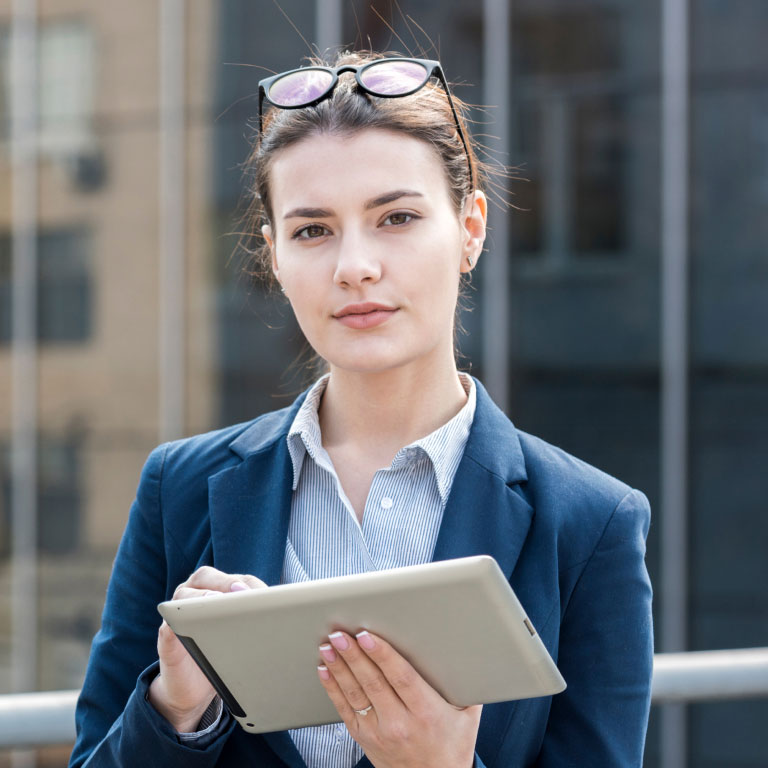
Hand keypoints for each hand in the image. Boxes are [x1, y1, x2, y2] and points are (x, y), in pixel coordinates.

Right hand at [148, 566, 265, 731]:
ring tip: (217, 603)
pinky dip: (179, 621)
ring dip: (203, 597)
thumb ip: (255, 621)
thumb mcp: (241, 635)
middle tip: (243, 595)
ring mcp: (176, 613)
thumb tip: (284, 619)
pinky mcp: (165, 635)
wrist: (195, 689)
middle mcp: (194, 594)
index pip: (236, 580)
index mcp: (215, 589)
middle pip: (208, 577)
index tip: (269, 596)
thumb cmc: (222, 654)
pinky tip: (192, 626)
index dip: (251, 586)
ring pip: (185, 595)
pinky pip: (169, 623)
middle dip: (228, 584)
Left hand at [317, 630, 481, 767]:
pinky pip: (344, 710)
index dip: (382, 654)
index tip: (368, 636)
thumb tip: (467, 653)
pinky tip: (326, 670)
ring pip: (355, 694)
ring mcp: (378, 732)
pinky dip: (333, 688)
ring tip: (329, 647)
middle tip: (341, 634)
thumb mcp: (467, 716)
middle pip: (372, 682)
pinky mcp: (364, 738)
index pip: (400, 677)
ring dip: (339, 667)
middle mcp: (399, 723)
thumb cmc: (452, 748)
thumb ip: (466, 684)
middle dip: (354, 655)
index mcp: (426, 712)